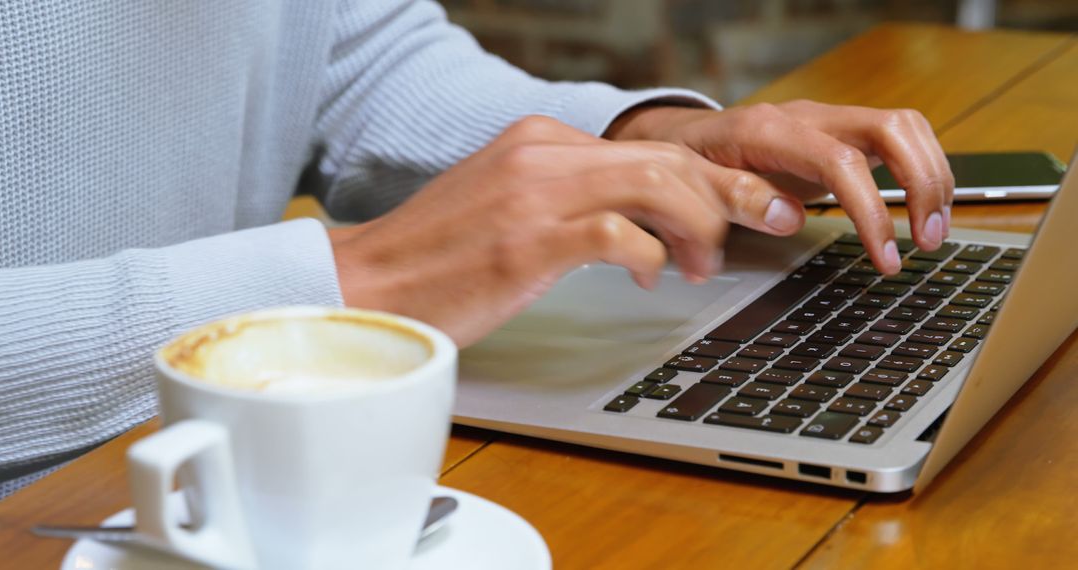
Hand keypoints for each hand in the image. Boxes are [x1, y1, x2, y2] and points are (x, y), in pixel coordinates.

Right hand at [328, 117, 729, 345]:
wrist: (370, 284)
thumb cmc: (442, 259)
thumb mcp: (510, 205)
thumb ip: (570, 197)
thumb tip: (638, 220)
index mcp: (539, 140)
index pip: (650, 146)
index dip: (710, 177)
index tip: (747, 203)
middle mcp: (541, 154)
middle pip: (667, 157)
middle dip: (729, 194)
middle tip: (762, 226)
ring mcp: (534, 194)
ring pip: (656, 185)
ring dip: (697, 226)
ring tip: (700, 264)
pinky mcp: (528, 241)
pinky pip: (618, 235)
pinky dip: (650, 255)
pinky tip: (649, 277)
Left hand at [606, 100, 954, 273]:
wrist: (681, 137)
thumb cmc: (687, 162)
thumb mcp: (695, 186)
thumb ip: (736, 198)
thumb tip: (787, 218)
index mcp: (769, 131)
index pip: (841, 161)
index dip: (871, 211)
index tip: (885, 256)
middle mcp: (808, 118)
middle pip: (892, 128)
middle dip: (923, 183)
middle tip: (929, 239)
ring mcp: (827, 122)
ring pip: (903, 128)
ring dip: (932, 177)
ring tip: (934, 230)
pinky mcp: (839, 134)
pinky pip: (895, 140)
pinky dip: (919, 171)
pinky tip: (922, 209)